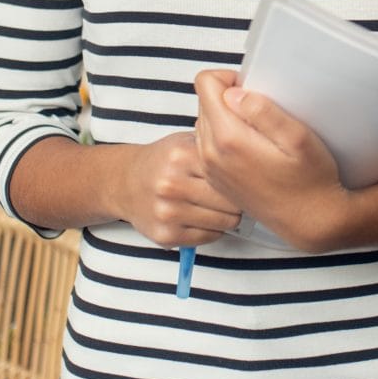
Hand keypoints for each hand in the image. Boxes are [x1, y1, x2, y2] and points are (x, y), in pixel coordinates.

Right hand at [115, 132, 241, 248]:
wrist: (125, 183)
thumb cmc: (163, 161)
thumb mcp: (185, 141)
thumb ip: (214, 144)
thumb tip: (252, 151)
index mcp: (181, 156)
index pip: (230, 173)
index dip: (243, 177)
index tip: (245, 178)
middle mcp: (172, 185)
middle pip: (229, 202)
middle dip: (237, 201)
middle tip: (235, 197)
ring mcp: (167, 213)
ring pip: (223, 223)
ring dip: (227, 217)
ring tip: (220, 207)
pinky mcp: (165, 236)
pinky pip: (208, 237)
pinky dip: (213, 230)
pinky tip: (204, 217)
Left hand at [193, 69, 351, 252]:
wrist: (309, 221)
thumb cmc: (310, 179)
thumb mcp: (298, 138)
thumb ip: (264, 111)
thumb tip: (234, 92)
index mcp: (228, 139)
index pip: (204, 84)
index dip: (229, 77)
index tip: (252, 89)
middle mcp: (210, 154)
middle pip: (202, 101)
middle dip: (228, 97)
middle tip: (260, 112)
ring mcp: (210, 169)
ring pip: (204, 121)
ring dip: (225, 117)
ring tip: (257, 130)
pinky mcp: (215, 179)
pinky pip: (207, 143)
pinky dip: (224, 137)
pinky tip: (251, 147)